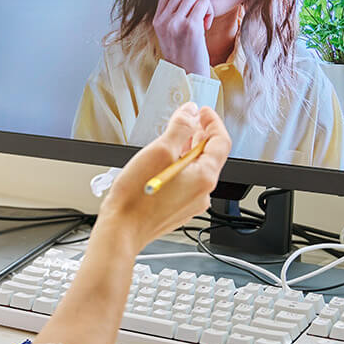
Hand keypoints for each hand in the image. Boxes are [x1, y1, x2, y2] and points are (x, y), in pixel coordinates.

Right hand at [97, 102, 230, 254]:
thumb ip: (180, 128)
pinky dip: (180, 168)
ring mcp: (192, 203)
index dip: (213, 122)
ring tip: (171, 141)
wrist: (122, 230)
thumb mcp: (159, 151)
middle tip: (186, 121)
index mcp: (204, 177)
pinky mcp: (179, 209)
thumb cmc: (137, 196)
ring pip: (197, 170)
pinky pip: (187, 183)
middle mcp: (203, 192)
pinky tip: (162, 164)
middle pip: (210, 156)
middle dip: (199, 135)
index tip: (202, 112)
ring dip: (188, 151)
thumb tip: (190, 113)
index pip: (221, 142)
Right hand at [152, 0, 212, 75]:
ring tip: (201, 23)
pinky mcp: (192, 26)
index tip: (186, 12)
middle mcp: (164, 20)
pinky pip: (204, 3)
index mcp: (157, 21)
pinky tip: (206, 26)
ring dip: (203, 6)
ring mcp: (177, 22)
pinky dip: (209, 12)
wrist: (188, 75)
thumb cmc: (183, 55)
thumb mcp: (168, 34)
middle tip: (196, 20)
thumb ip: (171, 15)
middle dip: (194, 2)